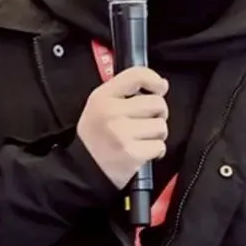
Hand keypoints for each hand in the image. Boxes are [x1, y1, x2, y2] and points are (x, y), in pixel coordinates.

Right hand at [76, 66, 168, 188]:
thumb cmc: (96, 136)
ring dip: (156, 135)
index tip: (159, 88)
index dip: (154, 80)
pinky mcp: (132, 153)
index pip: (137, 75)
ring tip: (140, 139)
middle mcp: (111, 112)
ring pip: (161, 126)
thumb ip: (124, 91)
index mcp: (103, 97)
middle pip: (157, 103)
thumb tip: (161, 84)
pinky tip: (141, 152)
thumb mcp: (99, 106)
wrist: (84, 170)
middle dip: (157, 114)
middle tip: (145, 122)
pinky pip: (159, 146)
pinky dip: (155, 151)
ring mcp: (122, 133)